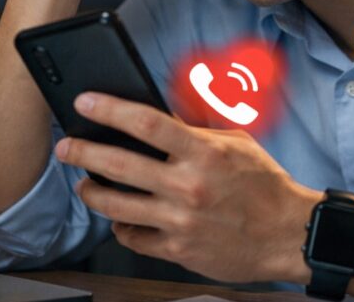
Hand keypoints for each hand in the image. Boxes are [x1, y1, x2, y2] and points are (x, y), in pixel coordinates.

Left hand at [54, 92, 317, 282]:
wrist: (287, 234)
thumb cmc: (265, 186)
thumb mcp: (237, 143)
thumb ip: (197, 130)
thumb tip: (160, 115)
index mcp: (204, 153)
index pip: (146, 123)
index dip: (109, 110)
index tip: (85, 103)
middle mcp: (188, 186)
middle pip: (119, 164)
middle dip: (83, 152)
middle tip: (66, 147)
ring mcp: (180, 221)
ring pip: (116, 206)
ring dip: (92, 192)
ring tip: (86, 184)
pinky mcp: (179, 250)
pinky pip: (134, 239)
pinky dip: (121, 228)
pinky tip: (120, 219)